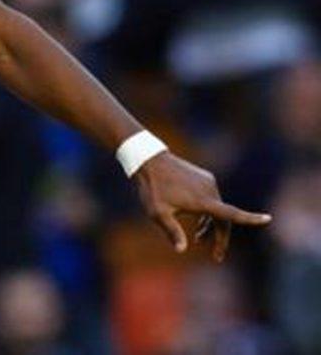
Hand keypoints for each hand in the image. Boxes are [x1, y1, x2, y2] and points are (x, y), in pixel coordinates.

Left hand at [133, 152, 271, 261]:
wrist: (149, 160)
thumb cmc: (152, 188)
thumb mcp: (158, 213)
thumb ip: (172, 231)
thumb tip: (182, 250)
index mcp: (204, 200)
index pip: (232, 213)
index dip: (250, 219)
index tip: (268, 219)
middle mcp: (211, 190)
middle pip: (225, 218)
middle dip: (221, 238)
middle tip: (217, 257)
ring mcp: (208, 182)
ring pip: (218, 209)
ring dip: (212, 226)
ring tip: (199, 240)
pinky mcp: (204, 177)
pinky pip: (212, 199)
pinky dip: (209, 212)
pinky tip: (199, 222)